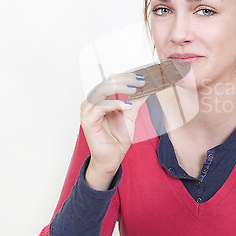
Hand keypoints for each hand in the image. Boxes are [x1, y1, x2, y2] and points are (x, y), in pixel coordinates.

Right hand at [80, 73, 146, 189]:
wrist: (112, 158)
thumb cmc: (117, 138)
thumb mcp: (130, 116)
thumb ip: (136, 102)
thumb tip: (147, 89)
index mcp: (100, 100)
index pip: (110, 81)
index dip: (125, 77)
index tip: (141, 76)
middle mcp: (92, 103)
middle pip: (105, 83)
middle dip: (124, 80)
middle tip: (139, 80)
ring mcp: (88, 112)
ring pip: (101, 92)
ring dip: (118, 89)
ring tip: (134, 90)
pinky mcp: (88, 122)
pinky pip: (101, 107)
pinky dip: (114, 104)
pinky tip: (127, 106)